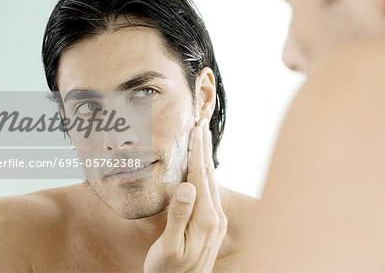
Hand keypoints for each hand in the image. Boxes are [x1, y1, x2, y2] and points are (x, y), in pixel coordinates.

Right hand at [144, 119, 227, 272]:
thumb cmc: (168, 272)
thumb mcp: (169, 247)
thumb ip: (179, 216)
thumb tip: (187, 186)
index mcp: (205, 219)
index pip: (201, 177)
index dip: (198, 152)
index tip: (196, 129)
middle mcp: (216, 217)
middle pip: (210, 175)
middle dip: (204, 149)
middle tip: (201, 125)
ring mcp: (217, 221)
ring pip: (211, 183)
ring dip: (206, 160)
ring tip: (202, 141)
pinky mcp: (213, 225)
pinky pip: (210, 192)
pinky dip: (206, 175)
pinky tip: (201, 171)